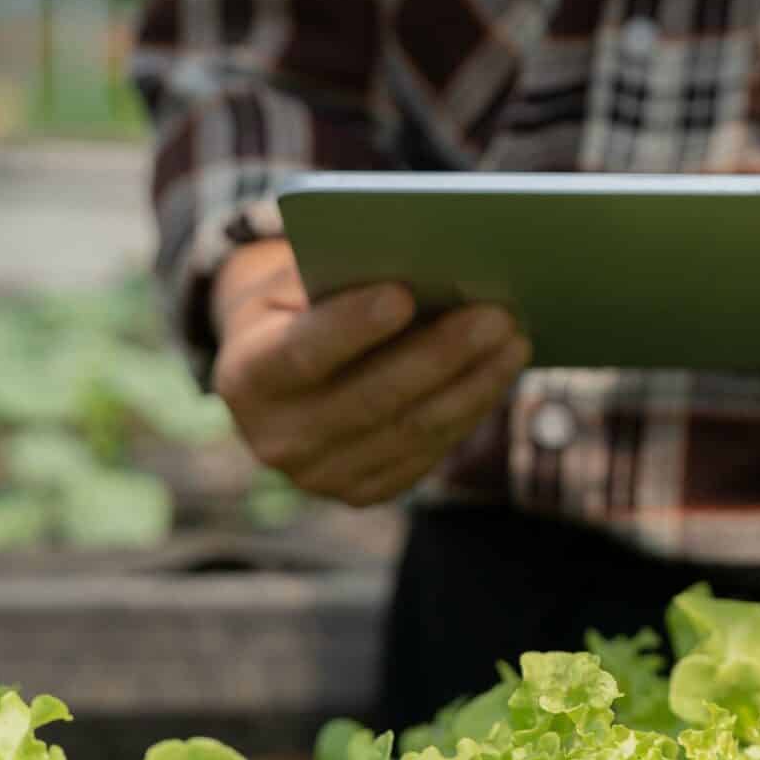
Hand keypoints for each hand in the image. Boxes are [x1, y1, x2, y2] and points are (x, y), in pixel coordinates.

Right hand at [209, 239, 530, 506]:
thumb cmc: (297, 305)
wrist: (276, 375)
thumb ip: (339, 277)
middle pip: (370, 400)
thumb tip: (424, 266)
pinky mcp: (360, 493)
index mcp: (245, 377)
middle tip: (496, 314)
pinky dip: (468, 409)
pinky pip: (426, 454)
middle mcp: (275, 439)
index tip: (402, 293)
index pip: (301, 354)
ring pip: (410, 431)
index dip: (351, 326)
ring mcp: (319, 476)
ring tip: (514, 339)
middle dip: (439, 354)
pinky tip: (500, 372)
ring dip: (472, 384)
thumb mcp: (295, 281)